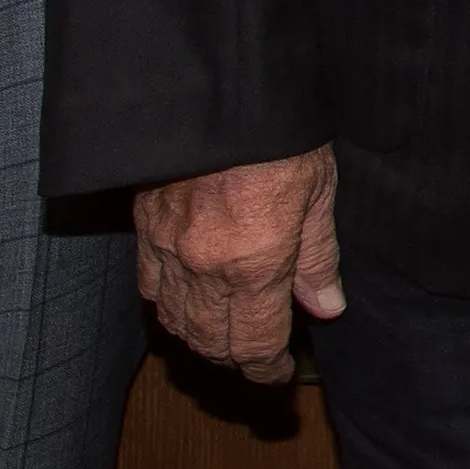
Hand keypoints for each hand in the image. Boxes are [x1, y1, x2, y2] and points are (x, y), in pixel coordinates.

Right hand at [136, 146, 343, 382]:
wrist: (217, 93)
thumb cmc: (279, 136)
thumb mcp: (319, 191)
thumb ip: (318, 257)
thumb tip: (325, 307)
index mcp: (254, 263)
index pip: (255, 343)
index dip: (266, 369)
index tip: (277, 375)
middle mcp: (204, 269)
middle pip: (212, 342)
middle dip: (236, 359)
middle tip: (257, 359)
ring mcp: (167, 251)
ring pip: (176, 323)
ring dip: (201, 341)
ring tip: (227, 340)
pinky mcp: (144, 230)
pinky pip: (149, 289)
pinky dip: (168, 309)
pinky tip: (187, 307)